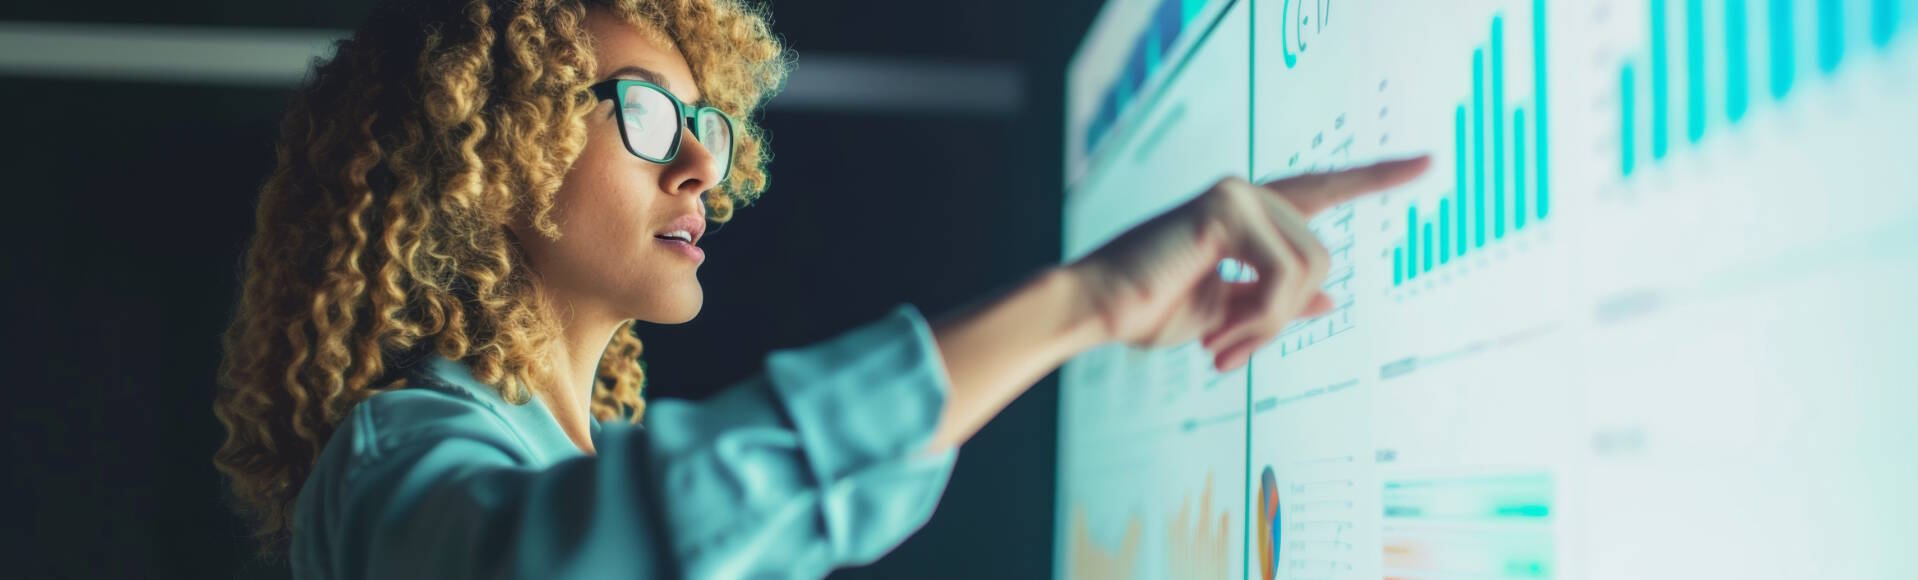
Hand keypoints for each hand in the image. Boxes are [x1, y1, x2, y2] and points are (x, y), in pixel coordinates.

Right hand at [1064, 156, 1430, 370]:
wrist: (1097, 308)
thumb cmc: (1148, 307)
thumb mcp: (1227, 311)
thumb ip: (1274, 301)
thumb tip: (1327, 302)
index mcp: (1247, 212)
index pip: (1324, 187)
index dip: (1376, 176)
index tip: (1427, 162)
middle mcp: (1247, 193)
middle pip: (1322, 261)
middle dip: (1283, 319)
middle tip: (1232, 353)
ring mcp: (1236, 194)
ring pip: (1310, 271)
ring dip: (1269, 325)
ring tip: (1222, 347)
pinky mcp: (1225, 210)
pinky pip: (1284, 275)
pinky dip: (1260, 318)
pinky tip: (1218, 335)